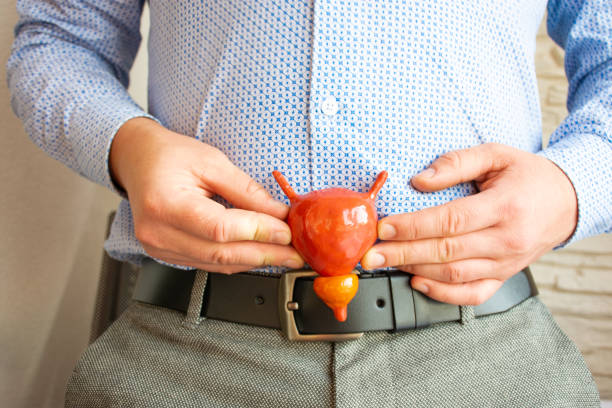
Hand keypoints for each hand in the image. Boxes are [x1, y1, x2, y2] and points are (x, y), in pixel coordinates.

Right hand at [109, 118, 303, 272]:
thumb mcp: (212, 161)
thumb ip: (247, 191)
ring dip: (255, 261)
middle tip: (295, 253)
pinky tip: (259, 255)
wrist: (137, 160)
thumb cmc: (170, 155)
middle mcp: (157, 232)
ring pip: (217, 264)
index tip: (287, 231)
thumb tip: (279, 214)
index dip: (258, 232)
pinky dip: (237, 261)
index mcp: (165, 204)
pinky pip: (208, 264)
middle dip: (264, 254)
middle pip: (220, 253)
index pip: (220, 229)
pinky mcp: (166, 254)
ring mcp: (159, 248)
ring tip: (284, 256)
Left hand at [361, 143, 577, 304]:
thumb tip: (420, 180)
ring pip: (454, 274)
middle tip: (370, 255)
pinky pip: (472, 294)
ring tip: (386, 263)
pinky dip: (443, 293)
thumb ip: (457, 161)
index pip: (450, 220)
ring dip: (415, 270)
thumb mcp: (497, 154)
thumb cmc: (529, 176)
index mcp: (505, 206)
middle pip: (446, 251)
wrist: (568, 202)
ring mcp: (507, 263)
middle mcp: (507, 239)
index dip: (413, 226)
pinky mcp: (505, 276)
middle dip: (402, 253)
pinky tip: (418, 282)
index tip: (383, 228)